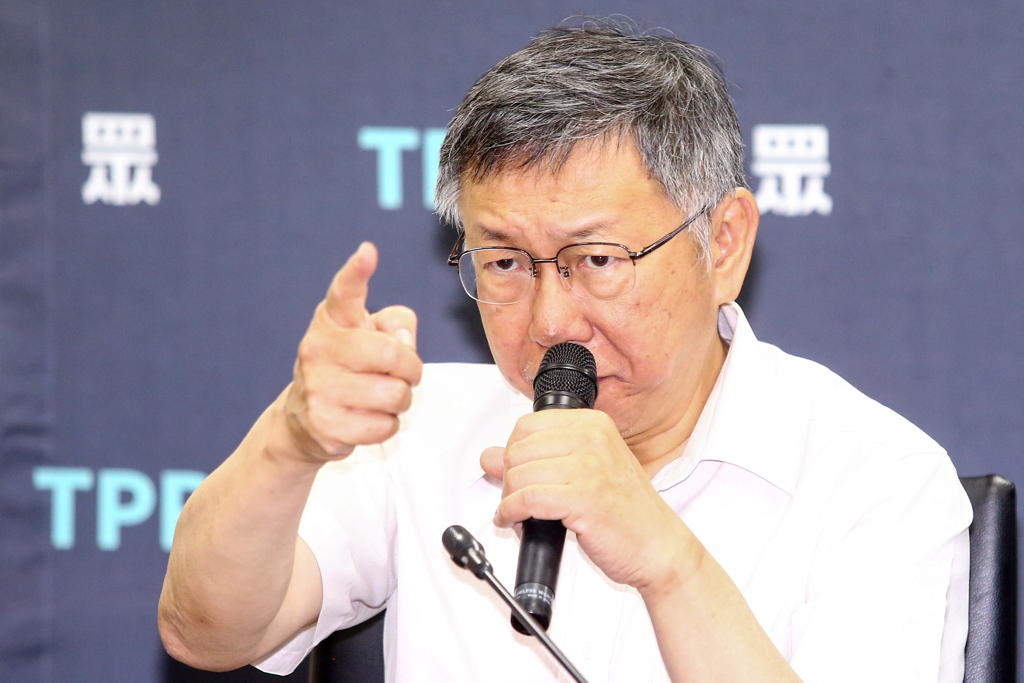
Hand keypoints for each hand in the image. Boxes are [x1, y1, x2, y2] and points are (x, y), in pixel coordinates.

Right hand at [282, 242, 422, 462]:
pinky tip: (366, 419)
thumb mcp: (371, 336)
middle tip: (404, 375)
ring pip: (394, 394)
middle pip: (392, 353)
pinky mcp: (325, 425)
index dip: (357, 272)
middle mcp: (318, 348)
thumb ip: (397, 324)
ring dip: (400, 400)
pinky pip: (384, 426)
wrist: (303, 420)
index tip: (367, 253)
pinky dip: (387, 426)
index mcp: (332, 320)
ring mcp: (318, 388)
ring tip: (382, 398)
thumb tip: (402, 340)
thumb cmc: (350, 368)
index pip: (344, 292)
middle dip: (412, 369)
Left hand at [480, 409, 699, 594]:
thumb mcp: (581, 473)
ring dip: (509, 500)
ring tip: (519, 514)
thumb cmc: (626, 512)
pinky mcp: (583, 498)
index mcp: (593, 424)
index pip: (527, 425)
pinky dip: (511, 513)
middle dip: (508, 479)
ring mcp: (589, 466)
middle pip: (518, 449)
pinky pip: (527, 499)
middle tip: (517, 500)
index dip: (513, 454)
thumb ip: (536, 459)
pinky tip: (515, 522)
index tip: (516, 475)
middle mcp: (591, 438)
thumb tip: (488, 456)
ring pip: (518, 474)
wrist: (659, 547)